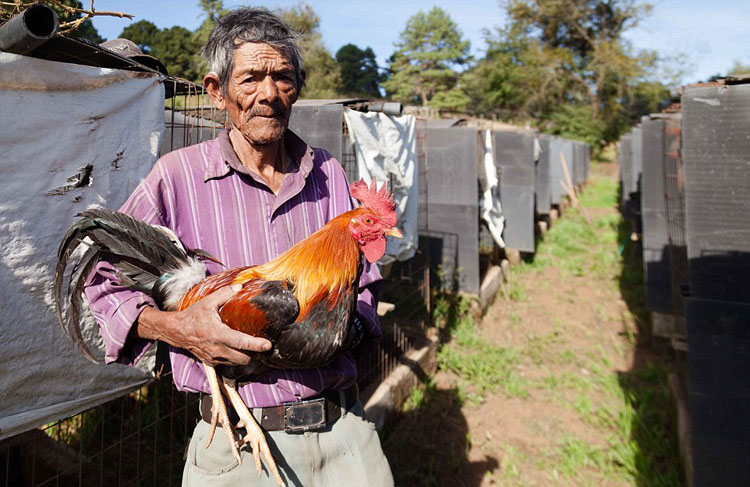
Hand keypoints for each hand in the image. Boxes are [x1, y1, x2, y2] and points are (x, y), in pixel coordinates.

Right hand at [136, 284, 271, 365]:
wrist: (176, 330)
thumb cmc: (192, 316)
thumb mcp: (208, 302)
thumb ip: (225, 294)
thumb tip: (240, 286)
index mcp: (218, 334)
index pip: (242, 343)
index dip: (256, 345)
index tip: (268, 345)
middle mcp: (217, 349)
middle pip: (243, 358)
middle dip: (255, 354)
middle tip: (262, 346)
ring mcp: (214, 357)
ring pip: (237, 363)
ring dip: (246, 357)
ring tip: (252, 348)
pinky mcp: (211, 362)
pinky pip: (228, 364)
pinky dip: (235, 359)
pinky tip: (238, 350)